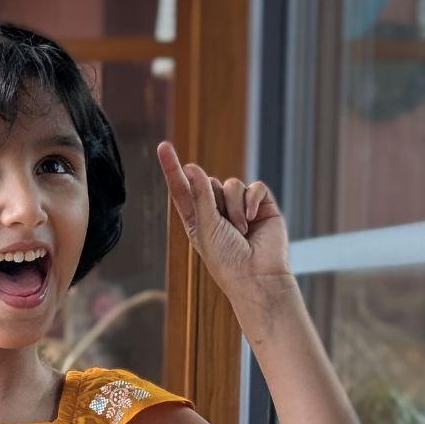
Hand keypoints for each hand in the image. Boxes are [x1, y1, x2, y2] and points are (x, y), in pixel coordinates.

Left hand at [156, 142, 289, 292]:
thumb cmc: (227, 260)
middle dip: (215, 200)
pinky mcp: (261, 205)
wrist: (257, 276)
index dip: (173, 168)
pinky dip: (252, 200)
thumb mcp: (206, 227)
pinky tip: (251, 218)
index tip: (163, 147)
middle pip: (210, 182)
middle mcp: (216, 211)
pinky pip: (255, 186)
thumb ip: (200, 196)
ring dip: (234, 206)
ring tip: (240, 230)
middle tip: (223, 227)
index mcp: (197, 219)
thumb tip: (192, 166)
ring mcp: (239, 207)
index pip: (181, 189)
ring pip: (232, 184)